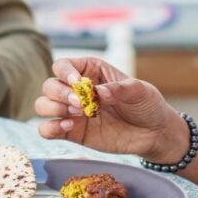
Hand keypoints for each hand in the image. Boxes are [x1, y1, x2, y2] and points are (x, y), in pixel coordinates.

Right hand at [34, 57, 184, 158]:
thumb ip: (119, 90)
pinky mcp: (72, 132)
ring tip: (76, 116)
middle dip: (60, 94)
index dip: (64, 72)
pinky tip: (68, 127)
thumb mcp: (139, 91)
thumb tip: (99, 93)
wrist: (154, 133)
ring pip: (43, 105)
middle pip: (49, 85)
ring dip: (53, 109)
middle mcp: (75, 89)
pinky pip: (47, 129)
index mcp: (90, 70)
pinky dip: (49, 128)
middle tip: (80, 104)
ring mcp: (72, 111)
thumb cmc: (147, 104)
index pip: (63, 65)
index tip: (77, 83)